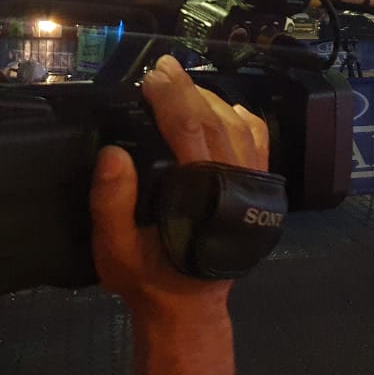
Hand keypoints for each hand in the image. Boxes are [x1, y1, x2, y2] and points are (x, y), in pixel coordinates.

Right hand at [89, 55, 269, 318]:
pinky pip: (259, 146)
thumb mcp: (114, 249)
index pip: (192, 133)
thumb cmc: (147, 278)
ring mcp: (256, 190)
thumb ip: (112, 203)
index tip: (151, 76)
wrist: (188, 307)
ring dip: (214, 100)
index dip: (173, 100)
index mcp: (204, 197)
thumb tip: (114, 152)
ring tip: (185, 82)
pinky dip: (245, 121)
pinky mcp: (261, 193)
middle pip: (218, 123)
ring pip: (242, 129)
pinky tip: (226, 107)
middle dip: (190, 91)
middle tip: (163, 67)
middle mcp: (238, 188)